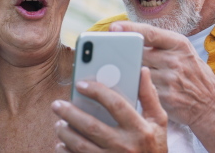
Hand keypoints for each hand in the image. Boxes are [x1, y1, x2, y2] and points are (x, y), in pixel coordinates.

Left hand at [52, 67, 167, 152]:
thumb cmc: (154, 147)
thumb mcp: (158, 122)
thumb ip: (149, 97)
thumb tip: (143, 70)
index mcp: (140, 130)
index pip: (116, 105)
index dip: (97, 92)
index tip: (80, 84)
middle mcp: (125, 146)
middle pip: (92, 126)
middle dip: (70, 113)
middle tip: (57, 104)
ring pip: (81, 146)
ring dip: (65, 134)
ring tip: (59, 124)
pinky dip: (66, 152)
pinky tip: (62, 144)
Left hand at [109, 21, 214, 126]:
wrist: (212, 104)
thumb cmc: (194, 76)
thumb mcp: (185, 54)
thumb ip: (162, 46)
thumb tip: (132, 38)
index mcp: (180, 44)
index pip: (151, 33)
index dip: (130, 29)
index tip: (113, 27)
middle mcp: (176, 60)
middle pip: (140, 53)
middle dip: (123, 54)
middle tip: (105, 53)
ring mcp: (171, 79)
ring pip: (138, 72)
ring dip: (126, 72)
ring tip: (115, 71)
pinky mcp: (166, 97)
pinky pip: (143, 89)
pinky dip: (134, 87)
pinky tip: (127, 87)